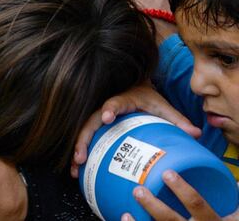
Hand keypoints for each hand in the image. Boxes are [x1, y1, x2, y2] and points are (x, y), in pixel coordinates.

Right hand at [70, 84, 200, 177]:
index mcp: (123, 100)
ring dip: (78, 149)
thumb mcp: (162, 105)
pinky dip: (81, 152)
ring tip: (76, 168)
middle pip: (90, 122)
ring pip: (84, 132)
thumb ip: (177, 118)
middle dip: (84, 140)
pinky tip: (78, 169)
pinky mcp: (98, 127)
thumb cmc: (148, 98)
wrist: (135, 88)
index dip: (109, 110)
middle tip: (81, 157)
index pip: (114, 103)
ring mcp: (99, 118)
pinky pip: (87, 138)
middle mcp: (106, 108)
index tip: (107, 117)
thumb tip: (196, 133)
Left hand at [123, 170, 238, 220]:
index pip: (197, 205)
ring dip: (141, 220)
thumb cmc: (227, 214)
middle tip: (139, 190)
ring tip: (129, 207)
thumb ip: (220, 179)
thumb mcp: (230, 201)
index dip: (182, 191)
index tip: (167, 173)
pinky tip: (125, 216)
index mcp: (212, 219)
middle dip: (154, 207)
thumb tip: (198, 140)